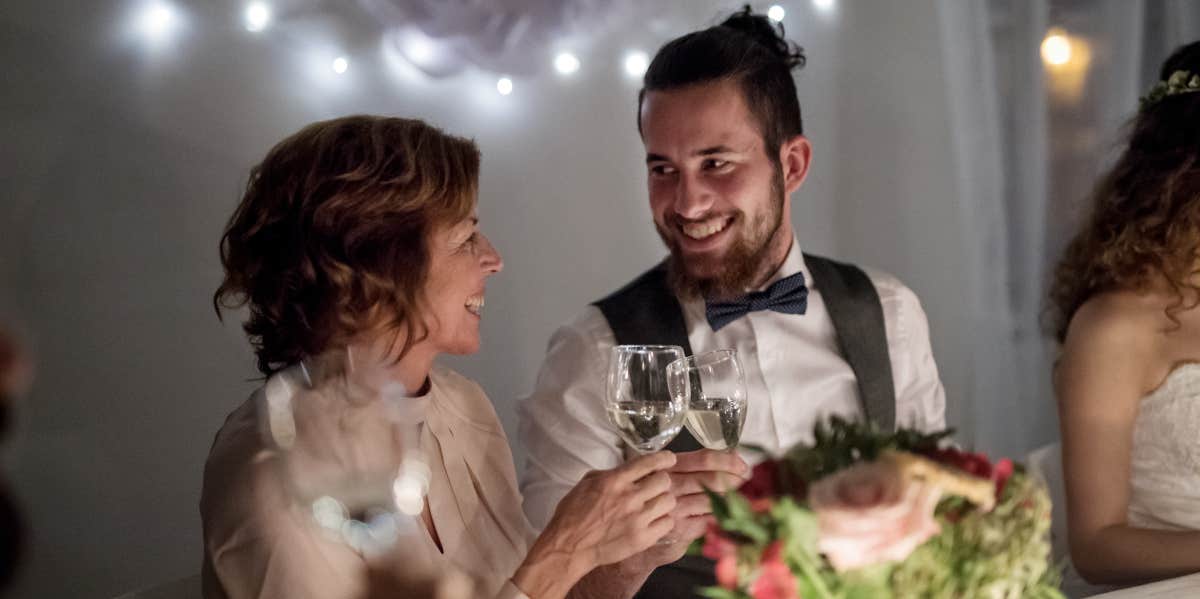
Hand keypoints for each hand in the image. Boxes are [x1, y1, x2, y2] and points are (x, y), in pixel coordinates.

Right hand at [515, 452, 676, 596]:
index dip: (664, 458)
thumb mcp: (587, 483)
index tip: (668, 459)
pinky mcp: (642, 539)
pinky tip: (652, 522)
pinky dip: (662, 521)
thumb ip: (611, 474)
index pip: (649, 462)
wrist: (569, 546)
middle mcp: (629, 498)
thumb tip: (629, 470)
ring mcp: (637, 519)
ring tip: (654, 506)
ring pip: (669, 502)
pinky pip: (667, 524)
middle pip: (664, 481)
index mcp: (614, 481)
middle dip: (661, 482)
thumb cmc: (573, 515)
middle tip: (655, 487)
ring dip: (663, 502)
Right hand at [651, 450, 749, 562]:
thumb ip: (695, 465)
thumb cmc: (654, 500)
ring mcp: (674, 508)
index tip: (742, 465)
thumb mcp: (666, 475)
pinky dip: (719, 516)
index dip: (728, 461)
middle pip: (712, 479)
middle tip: (745, 479)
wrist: (637, 534)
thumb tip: (733, 455)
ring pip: (713, 499)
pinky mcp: (679, 529)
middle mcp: (669, 485)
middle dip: (735, 479)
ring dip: (729, 498)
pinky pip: (709, 519)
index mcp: (666, 466)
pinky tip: (720, 513)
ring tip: (735, 496)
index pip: (704, 459)